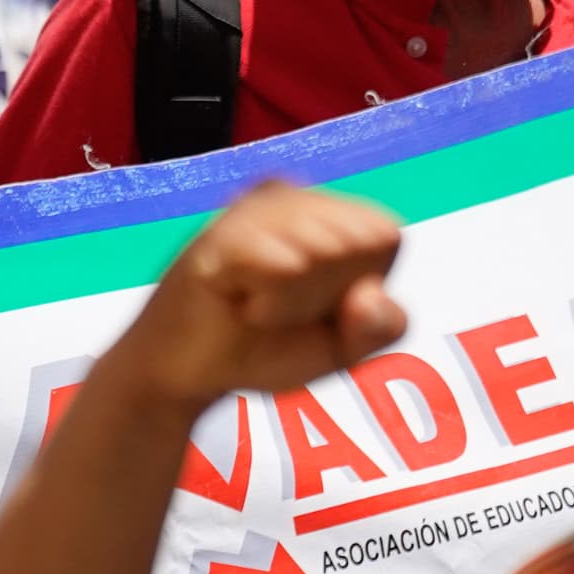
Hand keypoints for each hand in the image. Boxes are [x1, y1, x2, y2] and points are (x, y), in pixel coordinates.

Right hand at [108, 182, 406, 417]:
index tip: (321, 307)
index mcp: (328, 217)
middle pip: (351, 237)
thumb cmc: (265, 348)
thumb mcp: (345, 348)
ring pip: (313, 242)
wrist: (189, 372)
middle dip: (328, 290)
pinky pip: (267, 255)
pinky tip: (247, 305)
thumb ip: (384, 327)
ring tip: (258, 308)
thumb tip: (370, 292)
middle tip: (282, 309)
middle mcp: (291, 200)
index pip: (382, 233)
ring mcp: (248, 212)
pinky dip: (270, 294)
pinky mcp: (215, 236)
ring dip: (296, 297)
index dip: (363, 282)